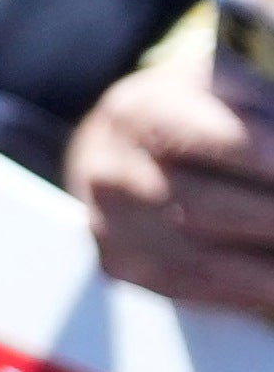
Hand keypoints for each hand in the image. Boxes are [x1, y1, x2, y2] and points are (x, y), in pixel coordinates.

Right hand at [73, 43, 273, 323]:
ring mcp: (113, 227)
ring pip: (208, 260)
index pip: (209, 140)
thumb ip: (265, 95)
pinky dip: (258, 289)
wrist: (117, 146)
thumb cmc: (200, 108)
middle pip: (208, 207)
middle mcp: (113, 173)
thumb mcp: (227, 82)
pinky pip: (200, 289)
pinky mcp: (122, 267)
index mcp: (141, 111)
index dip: (266, 156)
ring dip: (273, 263)